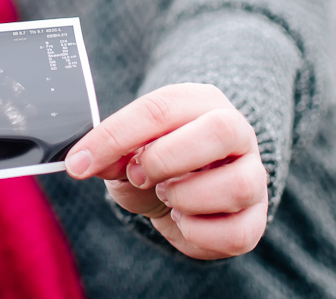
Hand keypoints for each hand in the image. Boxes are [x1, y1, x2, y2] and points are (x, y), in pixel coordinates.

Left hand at [64, 83, 267, 259]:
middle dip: (165, 159)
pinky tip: (183, 219)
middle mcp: (236, 131)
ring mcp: (253, 174)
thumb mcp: (126, 150)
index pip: (159, 108)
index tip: (78, 163)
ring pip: (236, 186)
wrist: (184, 189)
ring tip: (167, 195)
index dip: (114, 137)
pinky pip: (236, 232)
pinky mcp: (256, 218)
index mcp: (199, 102)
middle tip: (137, 175)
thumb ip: (110, 153)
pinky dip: (198, 234)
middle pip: (220, 131)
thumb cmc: (153, 161)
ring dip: (186, 197)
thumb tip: (82, 162)